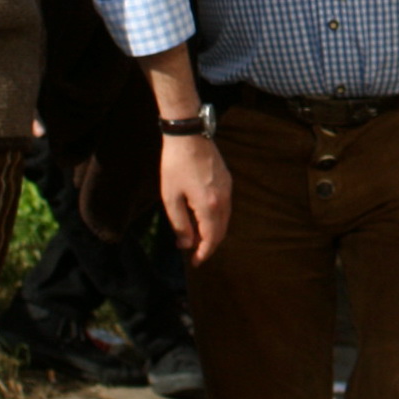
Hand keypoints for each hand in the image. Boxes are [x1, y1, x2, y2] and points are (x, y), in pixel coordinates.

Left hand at [158, 133, 230, 263]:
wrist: (188, 135)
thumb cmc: (175, 166)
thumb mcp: (171, 198)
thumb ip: (180, 223)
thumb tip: (186, 244)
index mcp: (209, 205)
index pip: (211, 238)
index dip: (204, 253)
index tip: (195, 263)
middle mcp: (224, 199)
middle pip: (221, 231)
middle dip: (209, 245)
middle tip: (195, 254)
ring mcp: (228, 188)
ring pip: (225, 219)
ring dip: (213, 232)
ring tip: (197, 238)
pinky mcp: (227, 180)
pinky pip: (225, 207)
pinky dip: (216, 218)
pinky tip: (203, 218)